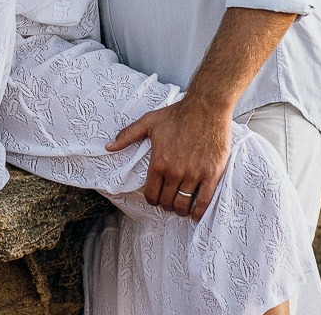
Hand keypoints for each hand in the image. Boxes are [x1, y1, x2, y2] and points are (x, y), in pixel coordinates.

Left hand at [106, 97, 231, 220]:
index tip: (156, 199)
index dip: (152, 200)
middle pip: (167, 202)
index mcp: (158, 162)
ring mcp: (194, 174)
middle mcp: (174, 171)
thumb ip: (128, 135)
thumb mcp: (149, 122)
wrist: (206, 106)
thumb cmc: (178, 113)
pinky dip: (198, 212)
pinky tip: (195, 213)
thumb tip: (109, 147)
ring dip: (180, 210)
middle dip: (166, 205)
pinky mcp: (211, 174)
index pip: (151, 194)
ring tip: (182, 208)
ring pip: (183, 204)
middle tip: (169, 202)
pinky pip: (203, 201)